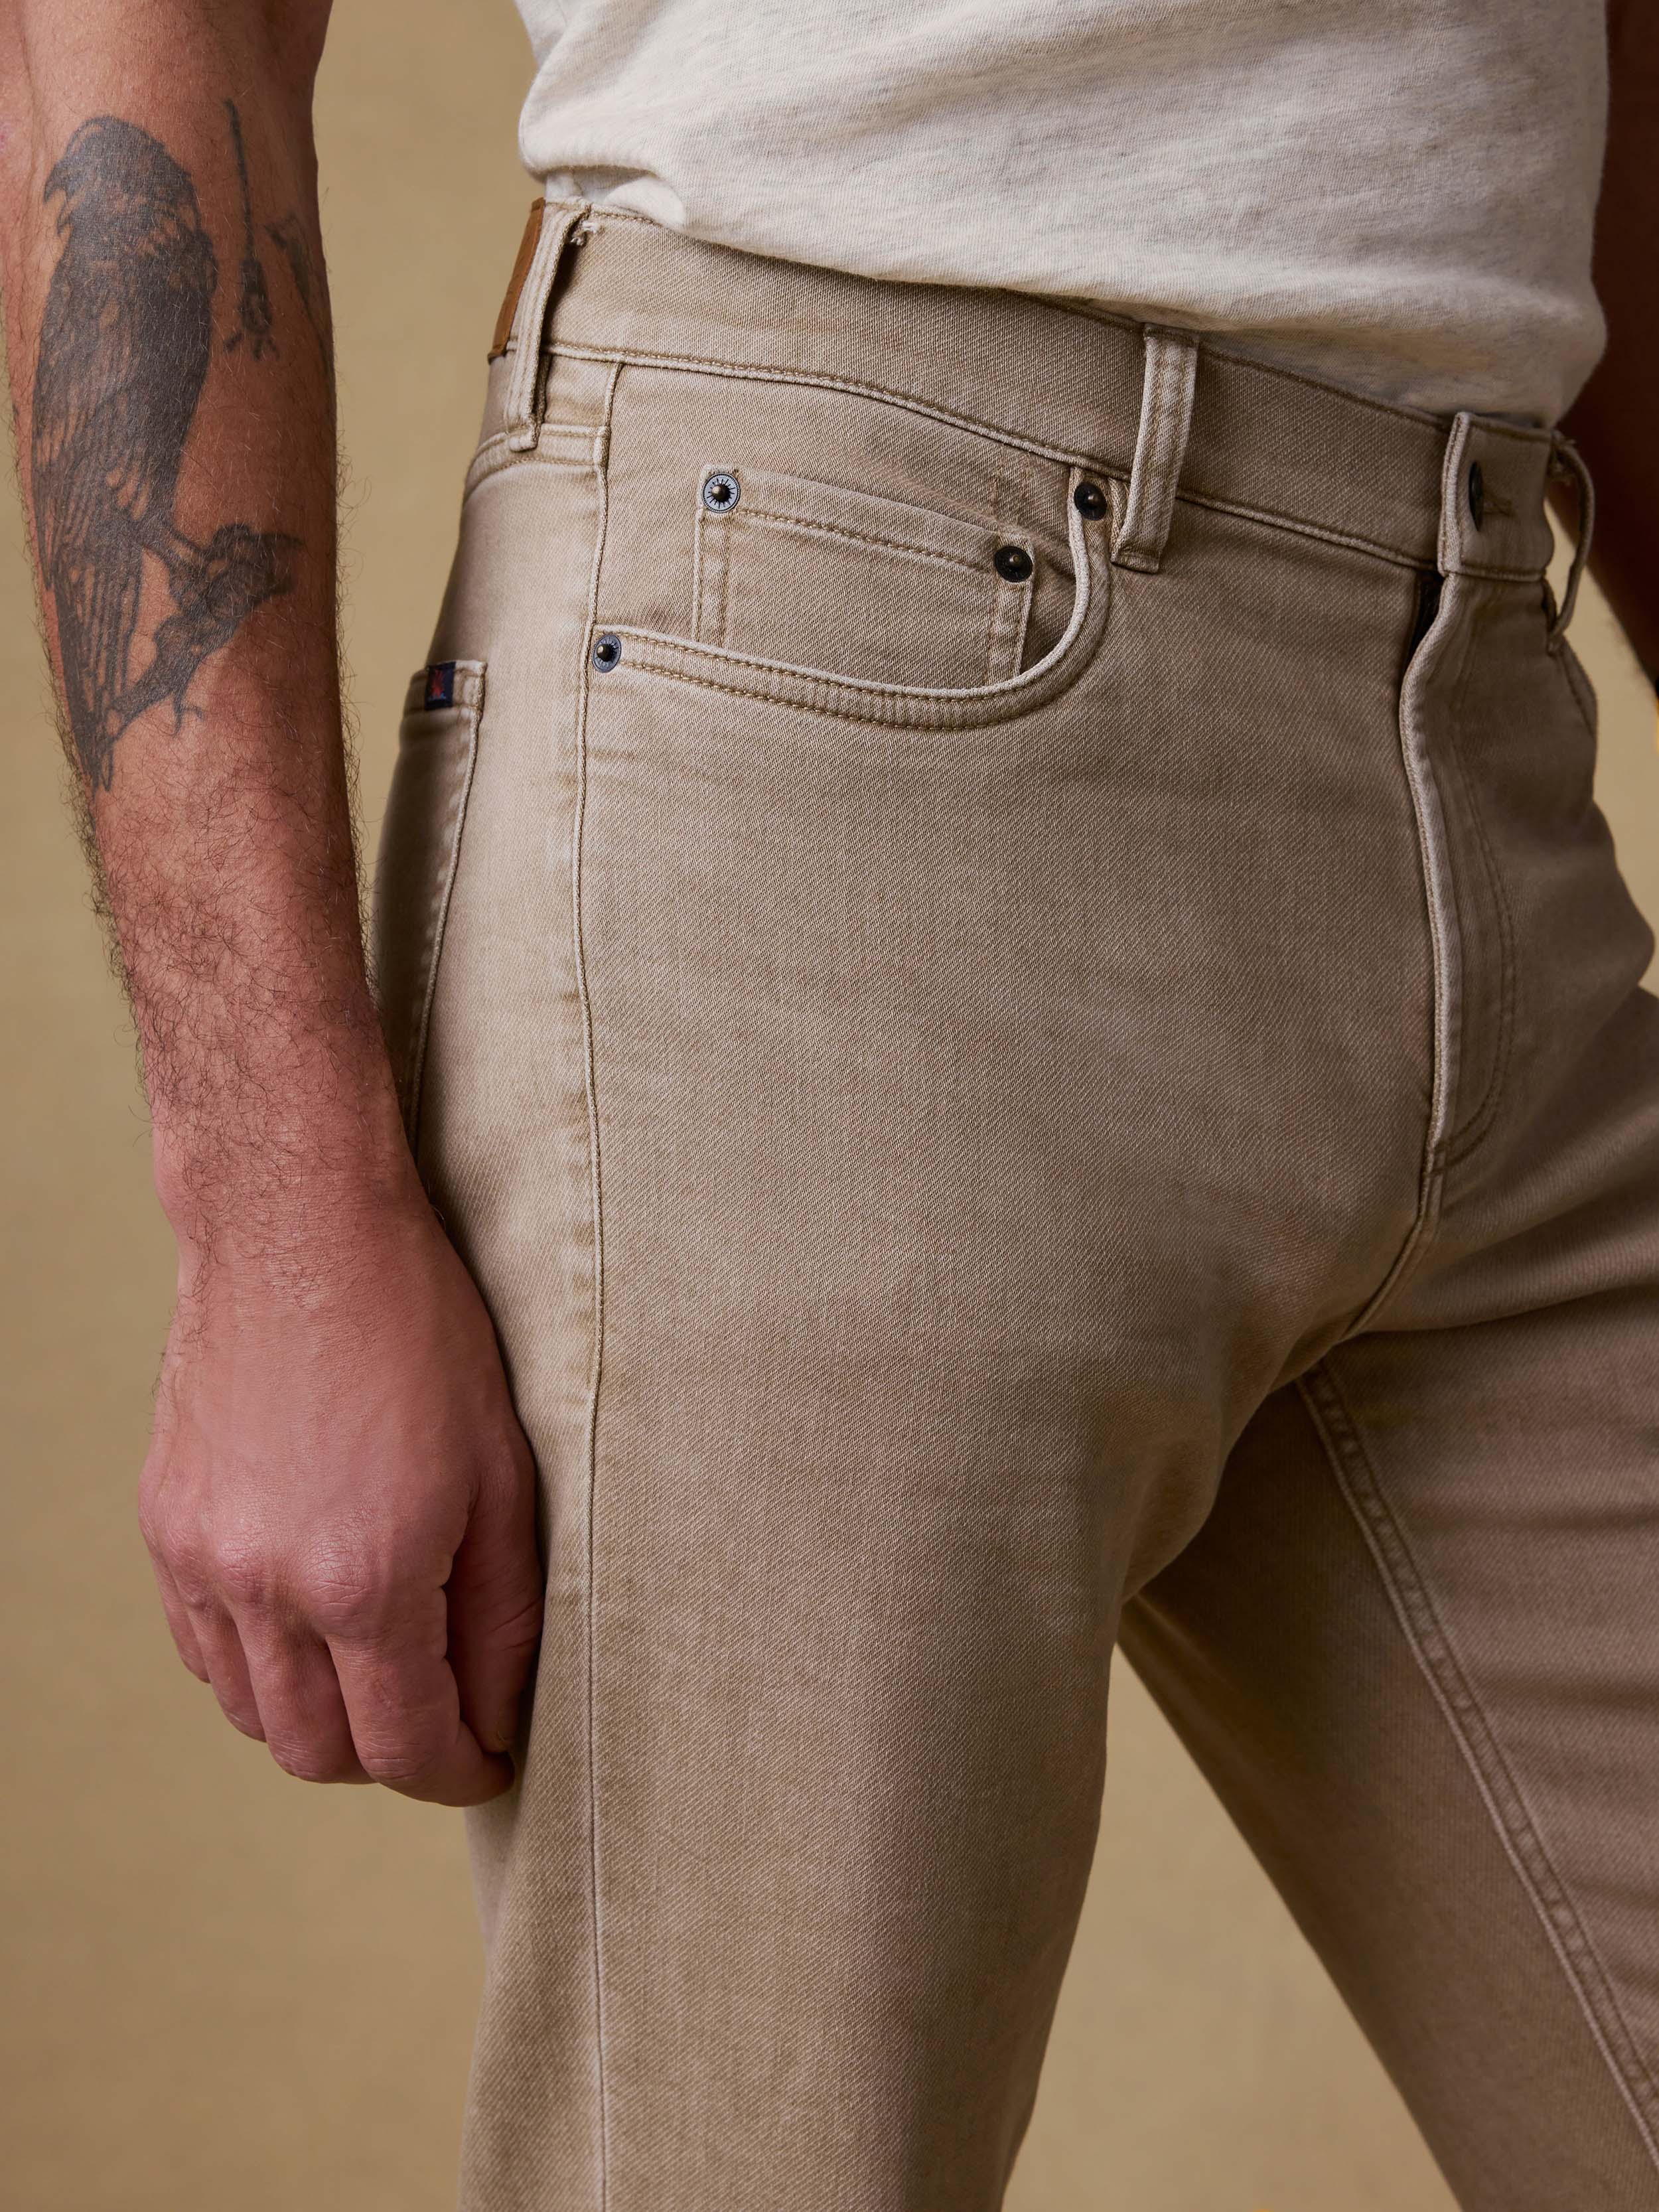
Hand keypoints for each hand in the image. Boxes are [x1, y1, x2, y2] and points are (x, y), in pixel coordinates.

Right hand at [138, 1187, 540, 1805]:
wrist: (298, 1232)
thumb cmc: (419, 1334)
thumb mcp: (501, 1472)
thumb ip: (502, 1613)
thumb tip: (497, 1711)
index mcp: (365, 1578)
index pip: (407, 1748)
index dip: (461, 1773)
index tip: (492, 1760)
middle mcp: (267, 1587)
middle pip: (318, 1756)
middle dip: (391, 1761)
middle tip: (443, 1722)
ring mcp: (203, 1560)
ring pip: (252, 1715)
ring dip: (319, 1721)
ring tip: (379, 1673)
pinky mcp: (165, 1528)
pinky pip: (201, 1651)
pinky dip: (257, 1669)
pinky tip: (307, 1625)